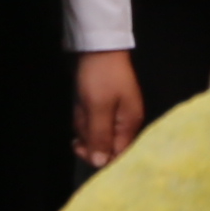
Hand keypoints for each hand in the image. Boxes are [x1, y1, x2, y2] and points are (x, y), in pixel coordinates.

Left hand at [73, 51, 143, 168]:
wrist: (97, 46)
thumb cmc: (100, 77)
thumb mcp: (99, 107)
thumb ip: (100, 136)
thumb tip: (100, 164)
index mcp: (130, 124)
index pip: (119, 154)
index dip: (100, 157)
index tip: (82, 149)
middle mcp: (124, 122)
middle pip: (105, 145)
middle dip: (88, 136)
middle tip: (79, 122)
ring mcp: (112, 113)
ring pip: (94, 132)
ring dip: (83, 124)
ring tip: (81, 107)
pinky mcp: (101, 106)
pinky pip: (90, 120)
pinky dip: (82, 115)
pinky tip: (80, 104)